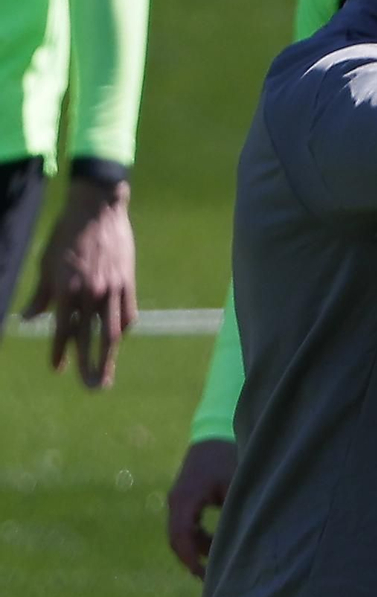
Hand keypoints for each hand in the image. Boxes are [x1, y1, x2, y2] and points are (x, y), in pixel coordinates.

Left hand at [22, 178, 136, 386]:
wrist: (98, 209)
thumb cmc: (65, 233)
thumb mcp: (46, 262)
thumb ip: (40, 294)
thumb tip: (29, 319)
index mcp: (66, 289)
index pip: (62, 330)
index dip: (58, 352)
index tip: (57, 369)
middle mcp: (90, 293)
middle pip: (91, 338)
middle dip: (89, 365)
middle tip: (91, 388)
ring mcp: (112, 288)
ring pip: (112, 331)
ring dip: (109, 356)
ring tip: (107, 375)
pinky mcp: (128, 281)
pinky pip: (127, 312)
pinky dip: (123, 327)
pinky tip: (119, 337)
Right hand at [166, 438, 237, 578]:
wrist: (215, 431)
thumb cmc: (227, 456)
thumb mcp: (234, 482)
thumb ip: (233, 509)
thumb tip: (238, 536)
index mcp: (186, 498)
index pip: (182, 535)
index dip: (191, 556)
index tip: (203, 573)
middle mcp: (176, 501)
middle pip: (177, 538)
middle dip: (192, 557)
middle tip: (209, 574)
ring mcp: (178, 499)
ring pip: (180, 532)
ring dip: (195, 547)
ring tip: (216, 561)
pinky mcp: (184, 497)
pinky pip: (185, 524)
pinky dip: (196, 536)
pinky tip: (213, 544)